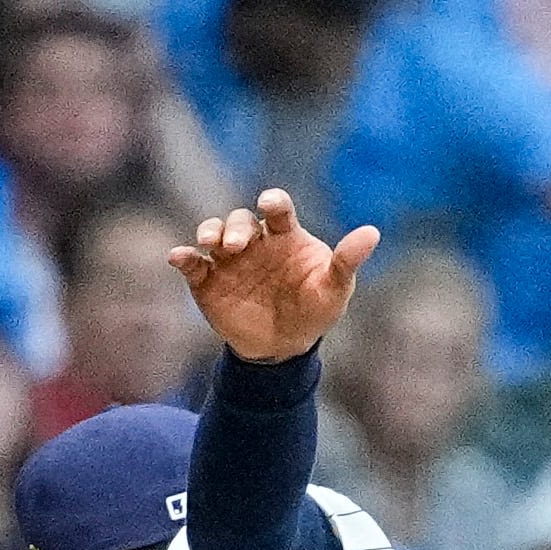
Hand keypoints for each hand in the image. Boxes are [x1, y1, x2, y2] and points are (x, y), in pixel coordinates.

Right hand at [167, 189, 377, 364]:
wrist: (283, 347)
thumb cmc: (314, 310)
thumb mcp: (334, 289)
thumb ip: (347, 261)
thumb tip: (372, 233)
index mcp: (286, 236)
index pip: (278, 210)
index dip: (273, 202)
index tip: (269, 204)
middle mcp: (256, 242)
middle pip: (241, 221)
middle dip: (236, 228)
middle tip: (237, 245)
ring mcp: (229, 261)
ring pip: (213, 234)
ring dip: (208, 232)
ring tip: (208, 244)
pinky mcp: (207, 282)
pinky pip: (192, 265)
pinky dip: (183, 258)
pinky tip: (178, 257)